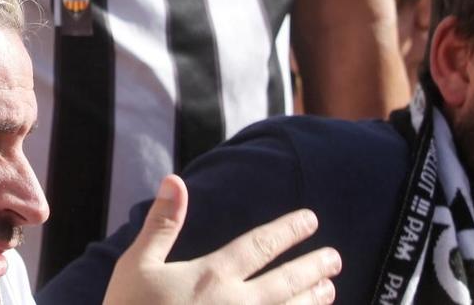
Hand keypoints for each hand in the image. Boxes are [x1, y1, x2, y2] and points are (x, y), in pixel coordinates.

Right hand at [105, 176, 339, 304]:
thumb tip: (177, 179)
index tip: (311, 219)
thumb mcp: (138, 264)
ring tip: (329, 289)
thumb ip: (163, 224)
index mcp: (211, 276)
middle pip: (285, 282)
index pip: (259, 246)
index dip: (288, 231)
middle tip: (335, 257)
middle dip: (312, 267)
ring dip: (311, 300)